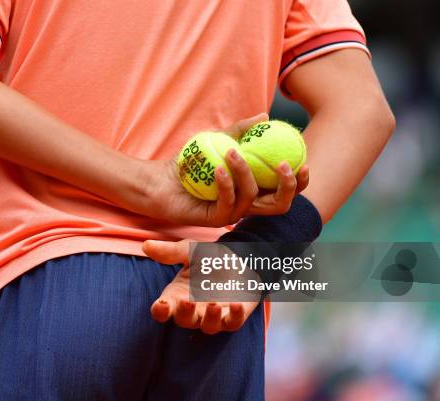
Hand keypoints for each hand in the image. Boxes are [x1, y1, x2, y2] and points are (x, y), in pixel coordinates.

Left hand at [141, 113, 308, 227]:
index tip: (303, 160)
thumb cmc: (189, 162)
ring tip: (231, 152)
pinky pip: (228, 203)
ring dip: (245, 172)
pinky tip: (218, 167)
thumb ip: (240, 131)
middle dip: (288, 186)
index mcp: (254, 189)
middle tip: (282, 164)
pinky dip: (226, 183)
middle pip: (280, 204)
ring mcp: (232, 214)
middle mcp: (247, 204)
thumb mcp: (217, 139)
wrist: (160, 180)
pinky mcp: (215, 220)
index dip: (300, 181)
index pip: (285, 190)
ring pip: (252, 199)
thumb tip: (265, 117)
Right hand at [142, 239, 259, 334]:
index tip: (162, 303)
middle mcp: (193, 310)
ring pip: (208, 327)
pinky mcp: (234, 316)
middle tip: (188, 301)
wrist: (240, 258)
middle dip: (184, 313)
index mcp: (177, 296)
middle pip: (183, 320)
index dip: (160, 310)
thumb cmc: (209, 257)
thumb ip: (170, 251)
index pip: (162, 311)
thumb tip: (146, 245)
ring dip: (210, 318)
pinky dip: (234, 317)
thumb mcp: (190, 250)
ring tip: (214, 304)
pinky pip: (233, 323)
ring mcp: (213, 316)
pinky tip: (235, 304)